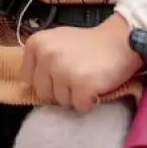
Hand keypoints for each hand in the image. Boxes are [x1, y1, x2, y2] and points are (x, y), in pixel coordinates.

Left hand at [20, 14, 142, 112]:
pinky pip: (79, 107)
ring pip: (61, 102)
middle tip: (77, 75)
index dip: (45, 79)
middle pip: (44, 93)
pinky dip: (89, 101)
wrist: (120, 40)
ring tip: (88, 78)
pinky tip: (96, 86)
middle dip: (60, 90)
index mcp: (36, 43)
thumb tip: (27, 83)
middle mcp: (46, 56)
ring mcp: (63, 72)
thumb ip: (41, 57)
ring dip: (75, 96)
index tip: (60, 72)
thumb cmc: (88, 43)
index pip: (28, 77)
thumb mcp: (58, 41)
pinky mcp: (81, 86)